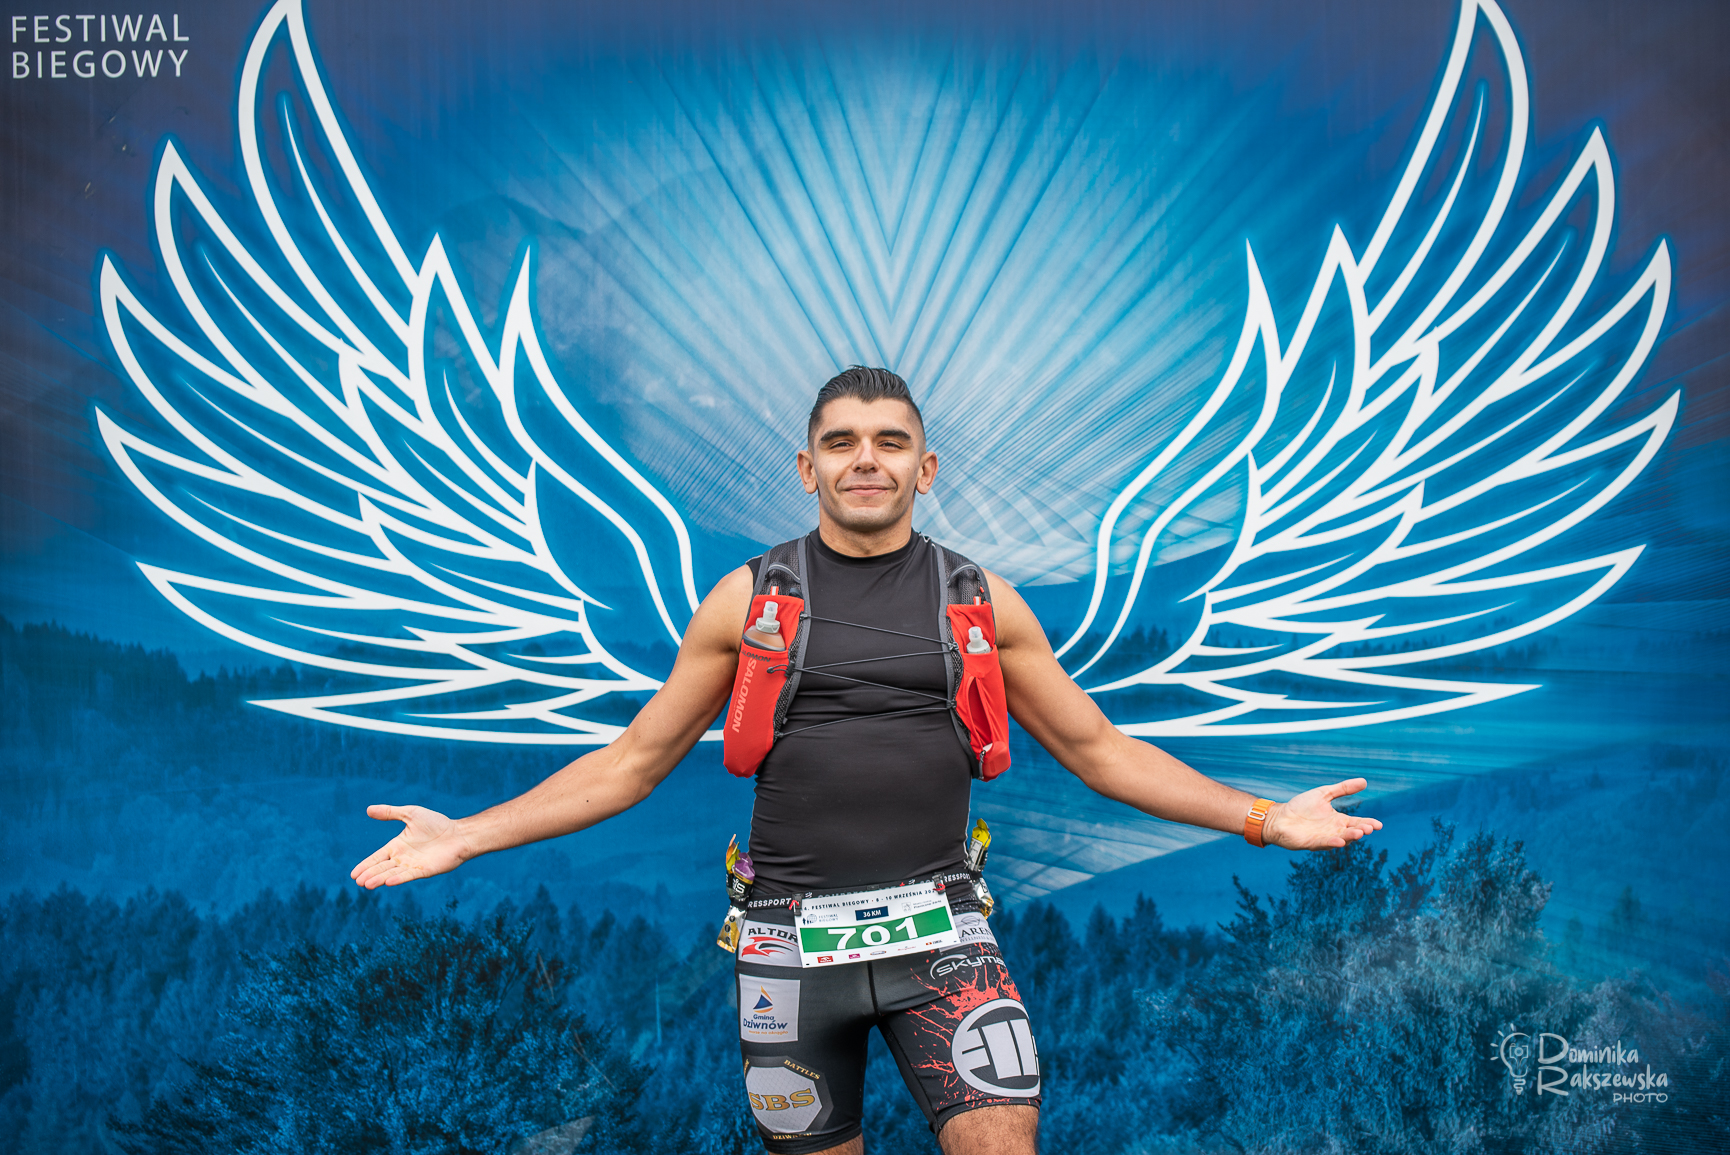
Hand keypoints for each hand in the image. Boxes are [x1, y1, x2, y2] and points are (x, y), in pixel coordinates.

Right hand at [350, 804, 475, 887]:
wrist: (458, 833)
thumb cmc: (437, 824)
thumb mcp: (411, 814)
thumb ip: (391, 813)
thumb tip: (368, 809)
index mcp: (397, 846)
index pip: (377, 857)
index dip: (366, 865)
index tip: (353, 874)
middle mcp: (403, 858)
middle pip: (382, 868)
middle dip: (370, 874)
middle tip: (358, 881)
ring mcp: (413, 866)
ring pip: (392, 873)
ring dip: (379, 879)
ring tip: (367, 884)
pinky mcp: (425, 871)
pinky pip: (408, 875)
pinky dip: (398, 878)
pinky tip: (388, 882)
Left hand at [1263, 778, 1382, 850]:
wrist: (1280, 816)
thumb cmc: (1301, 806)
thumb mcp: (1324, 794)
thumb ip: (1343, 789)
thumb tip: (1364, 781)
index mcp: (1338, 820)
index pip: (1357, 823)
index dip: (1368, 823)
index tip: (1378, 825)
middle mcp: (1333, 831)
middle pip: (1351, 832)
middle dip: (1361, 830)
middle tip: (1369, 828)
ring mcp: (1323, 838)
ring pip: (1340, 839)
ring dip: (1349, 837)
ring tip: (1359, 833)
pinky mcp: (1311, 843)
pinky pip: (1323, 843)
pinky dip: (1332, 843)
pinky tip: (1340, 841)